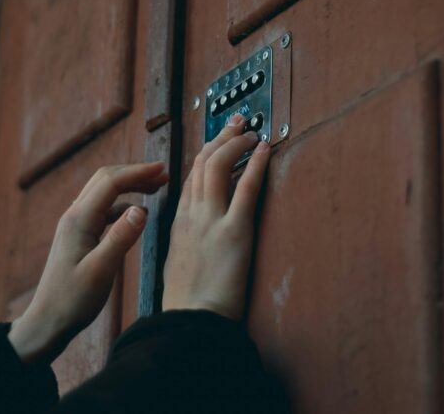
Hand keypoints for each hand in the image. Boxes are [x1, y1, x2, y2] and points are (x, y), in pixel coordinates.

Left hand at [8, 163, 167, 363]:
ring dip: (129, 185)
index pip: (111, 182)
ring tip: (155, 188)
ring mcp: (75, 225)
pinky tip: (137, 213)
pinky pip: (103, 209)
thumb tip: (142, 209)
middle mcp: (74, 216)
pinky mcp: (79, 236)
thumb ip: (121, 238)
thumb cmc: (73, 300)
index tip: (163, 170)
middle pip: (105, 180)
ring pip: (104, 192)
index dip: (138, 172)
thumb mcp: (101, 270)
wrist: (47, 321)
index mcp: (79, 220)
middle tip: (163, 176)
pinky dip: (122, 203)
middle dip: (135, 173)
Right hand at [162, 114, 270, 320]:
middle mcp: (192, 214)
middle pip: (202, 162)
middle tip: (237, 123)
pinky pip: (245, 188)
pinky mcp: (234, 231)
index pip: (190, 175)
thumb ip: (187, 241)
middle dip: (220, 137)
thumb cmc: (188, 302)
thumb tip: (197, 233)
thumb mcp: (179, 262)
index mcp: (178, 221)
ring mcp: (211, 220)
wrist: (192, 321)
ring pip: (218, 166)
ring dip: (236, 143)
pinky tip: (264, 149)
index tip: (218, 140)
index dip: (206, 152)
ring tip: (252, 131)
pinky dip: (255, 164)